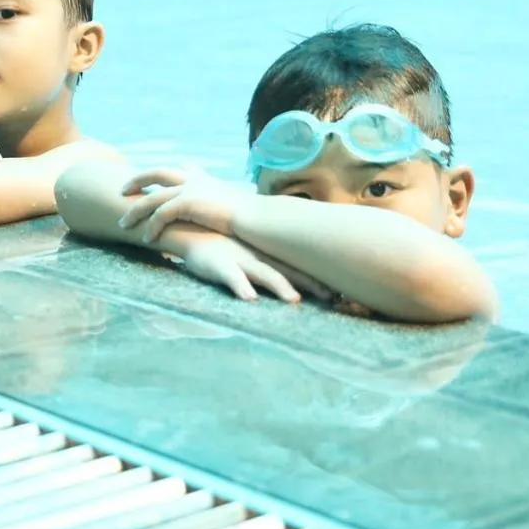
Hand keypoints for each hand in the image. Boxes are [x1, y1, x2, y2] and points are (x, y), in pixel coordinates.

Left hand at [119, 166, 251, 239]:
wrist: (255, 218)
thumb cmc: (248, 218)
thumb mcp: (232, 206)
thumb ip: (220, 206)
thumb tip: (224, 215)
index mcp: (204, 178)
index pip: (181, 167)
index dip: (166, 171)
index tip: (153, 175)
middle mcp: (193, 179)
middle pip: (156, 172)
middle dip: (137, 179)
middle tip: (122, 190)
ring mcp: (188, 189)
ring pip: (151, 197)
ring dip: (135, 211)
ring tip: (123, 224)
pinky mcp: (186, 203)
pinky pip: (160, 215)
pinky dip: (151, 227)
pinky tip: (146, 238)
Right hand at [167, 225, 334, 304]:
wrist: (188, 228)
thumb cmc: (219, 242)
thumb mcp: (245, 247)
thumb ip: (264, 259)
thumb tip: (284, 273)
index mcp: (265, 255)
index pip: (296, 267)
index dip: (317, 278)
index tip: (340, 291)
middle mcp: (257, 257)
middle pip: (288, 272)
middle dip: (310, 284)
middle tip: (332, 297)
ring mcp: (239, 260)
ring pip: (264, 274)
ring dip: (280, 286)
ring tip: (294, 300)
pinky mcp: (218, 266)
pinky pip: (231, 277)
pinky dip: (241, 287)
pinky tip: (250, 298)